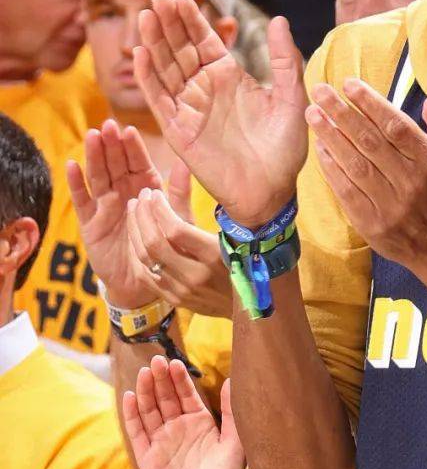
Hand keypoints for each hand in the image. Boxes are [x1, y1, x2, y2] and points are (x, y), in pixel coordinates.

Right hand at [67, 120, 164, 308]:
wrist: (145, 283)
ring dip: (94, 157)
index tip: (129, 130)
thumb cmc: (165, 249)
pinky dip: (76, 184)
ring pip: (98, 176)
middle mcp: (124, 192)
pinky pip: (82, 200)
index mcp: (145, 189)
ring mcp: (105, 205)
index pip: (138, 163)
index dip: (133, 148)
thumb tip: (186, 163)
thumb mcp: (178, 221)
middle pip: (115, 164)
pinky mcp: (90, 222)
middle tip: (108, 126)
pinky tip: (72, 167)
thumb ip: (180, 193)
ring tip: (92, 137)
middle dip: (112, 145)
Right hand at [121, 358, 244, 468]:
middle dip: (160, 380)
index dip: (180, 380)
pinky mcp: (147, 457)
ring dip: (145, 392)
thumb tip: (233, 380)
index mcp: (200, 424)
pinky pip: (137, 433)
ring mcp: (161, 442)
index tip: (176, 363)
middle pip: (165, 398)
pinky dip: (131, 415)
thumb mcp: (234, 445)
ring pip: (150, 411)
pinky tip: (129, 396)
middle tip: (157, 361)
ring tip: (144, 373)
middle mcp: (178, 429)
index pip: (187, 395)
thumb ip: (233, 414)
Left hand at [126, 173, 231, 318]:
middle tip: (140, 198)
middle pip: (155, 244)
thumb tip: (180, 164)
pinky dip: (136, 252)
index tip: (155, 193)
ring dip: (135, 231)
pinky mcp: (175, 299)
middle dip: (142, 216)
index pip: (175, 230)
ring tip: (135, 211)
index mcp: (215, 255)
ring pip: (145, 259)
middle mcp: (197, 275)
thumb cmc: (239, 256)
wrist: (249, 303)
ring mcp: (184, 291)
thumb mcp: (223, 230)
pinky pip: (146, 274)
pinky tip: (136, 235)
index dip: (159, 208)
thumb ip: (196, 201)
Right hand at [134, 0, 307, 228]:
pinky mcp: (178, 131)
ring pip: (165, 69)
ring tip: (147, 16)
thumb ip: (286, 60)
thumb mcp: (291, 98)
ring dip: (154, 43)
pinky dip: (149, 79)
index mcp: (229, 78)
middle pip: (180, 48)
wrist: (272, 192)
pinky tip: (141, 54)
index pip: (204, 41)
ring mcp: (189, 109)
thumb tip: (280, 20)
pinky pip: (159, 101)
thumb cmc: (284, 150)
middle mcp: (205, 89)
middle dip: (168, 23)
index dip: (191, 20)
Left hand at [307, 79, 426, 299]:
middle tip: (320, 91)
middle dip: (342, 113)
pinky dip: (331, 168)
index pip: (396, 126)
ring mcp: (389, 204)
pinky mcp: (371, 223)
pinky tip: (319, 148)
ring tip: (313, 114)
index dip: (371, 103)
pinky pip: (346, 190)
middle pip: (370, 141)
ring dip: (330, 137)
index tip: (349, 84)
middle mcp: (409, 181)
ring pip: (354, 164)